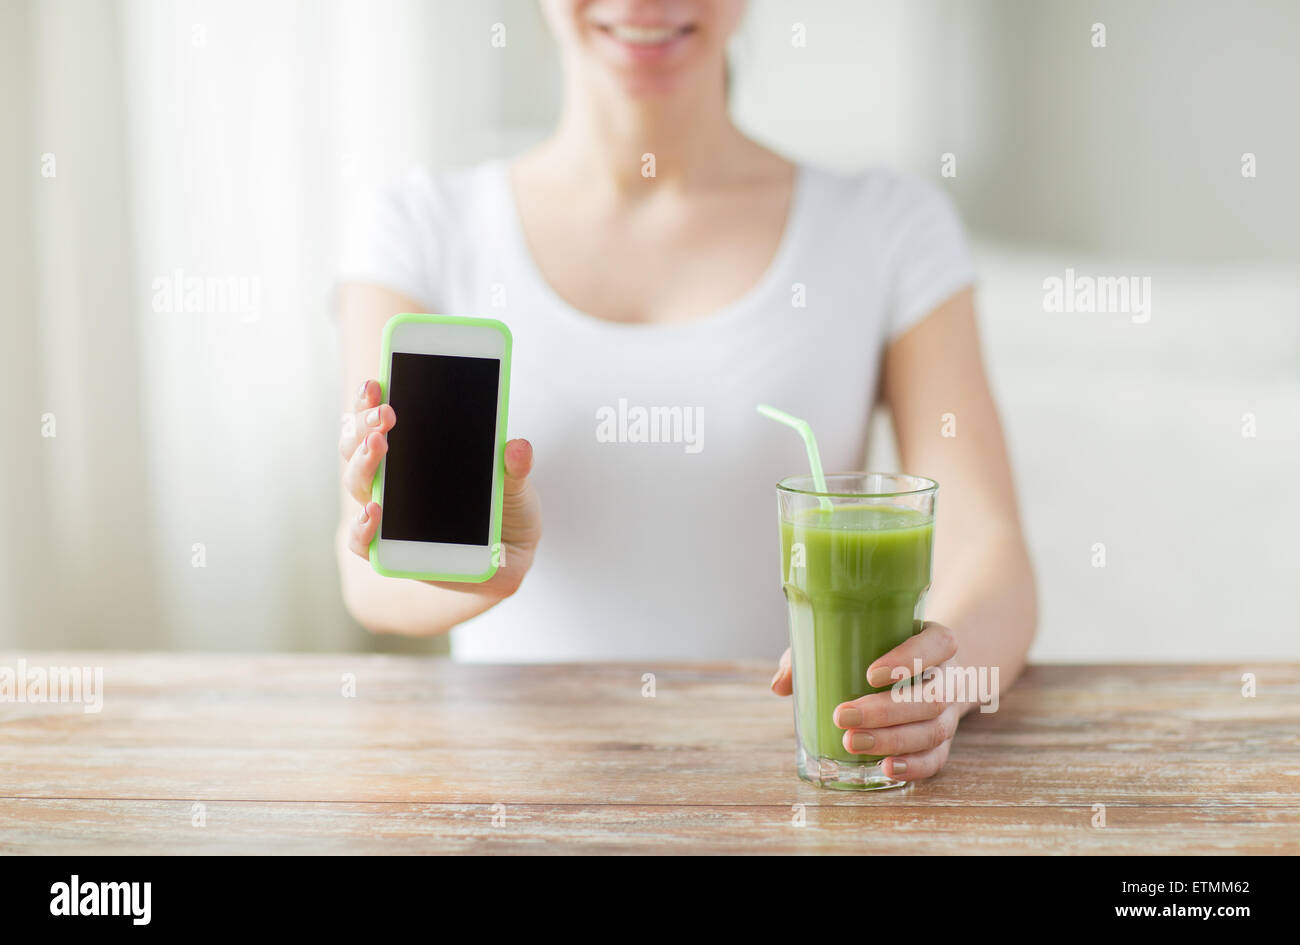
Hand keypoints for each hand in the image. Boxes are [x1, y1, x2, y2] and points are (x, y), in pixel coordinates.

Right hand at [338, 378, 541, 597]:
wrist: (512, 553)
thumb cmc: (503, 506)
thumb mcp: (514, 480)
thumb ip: (514, 464)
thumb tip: (518, 446)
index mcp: (413, 451)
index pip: (378, 419)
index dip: (369, 400)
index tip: (377, 384)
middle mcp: (392, 479)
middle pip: (358, 445)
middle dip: (366, 425)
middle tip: (386, 415)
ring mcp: (388, 514)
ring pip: (357, 484)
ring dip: (363, 464)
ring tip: (378, 446)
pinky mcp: (390, 551)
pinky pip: (362, 542)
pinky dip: (361, 527)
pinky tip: (373, 513)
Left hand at [769, 621, 960, 781]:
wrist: (923, 672)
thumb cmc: (879, 651)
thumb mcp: (851, 641)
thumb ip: (814, 654)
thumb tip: (780, 685)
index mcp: (934, 642)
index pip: (937, 644)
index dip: (910, 659)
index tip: (871, 673)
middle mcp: (948, 677)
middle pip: (932, 696)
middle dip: (886, 711)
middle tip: (843, 716)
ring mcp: (949, 712)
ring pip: (933, 730)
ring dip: (893, 741)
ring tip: (852, 743)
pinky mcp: (943, 741)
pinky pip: (937, 757)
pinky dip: (914, 766)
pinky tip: (886, 768)